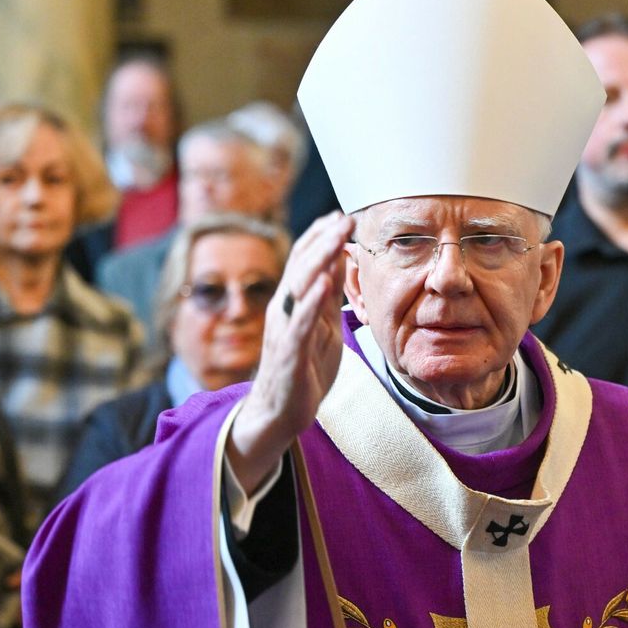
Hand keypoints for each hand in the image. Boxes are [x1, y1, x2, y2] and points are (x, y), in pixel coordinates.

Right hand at [228, 211, 353, 492]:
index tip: (342, 215)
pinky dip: (311, 301)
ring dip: (320, 259)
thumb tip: (340, 259)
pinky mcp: (290, 353)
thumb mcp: (323, 325)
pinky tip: (323, 282)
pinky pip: (300, 323)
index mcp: (293, 301)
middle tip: (345, 217)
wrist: (282, 412)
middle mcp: (284, 309)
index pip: (304, 259)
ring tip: (338, 237)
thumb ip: (328, 294)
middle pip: (301, 265)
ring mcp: (285, 330)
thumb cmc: (306, 368)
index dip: (321, 236)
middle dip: (324, 239)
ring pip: (299, 286)